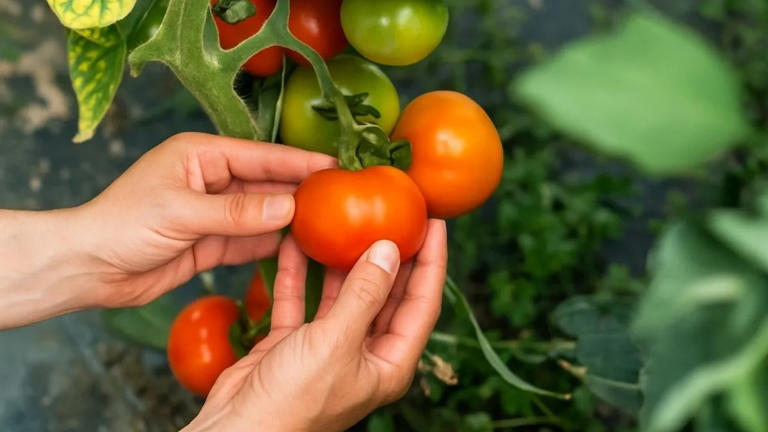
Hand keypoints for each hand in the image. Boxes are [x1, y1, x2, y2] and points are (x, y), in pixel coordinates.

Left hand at [69, 133, 333, 309]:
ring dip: (290, 220)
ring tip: (330, 223)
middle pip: (266, 185)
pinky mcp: (212, 242)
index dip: (299, 162)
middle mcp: (211, 180)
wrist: (89, 268)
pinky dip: (272, 244)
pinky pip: (250, 241)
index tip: (335, 167)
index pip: (261, 157)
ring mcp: (213, 212)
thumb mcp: (182, 212)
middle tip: (342, 198)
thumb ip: (237, 213)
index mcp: (201, 155)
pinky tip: (299, 247)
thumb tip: (290, 210)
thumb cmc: (123, 225)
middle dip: (301, 192)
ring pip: (262, 214)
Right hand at [184, 220, 446, 431]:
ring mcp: (329, 348)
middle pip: (387, 294)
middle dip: (390, 255)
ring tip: (346, 220)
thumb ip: (364, 294)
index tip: (433, 223)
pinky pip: (302, 300)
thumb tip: (389, 250)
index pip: (423, 303)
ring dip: (341, 260)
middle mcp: (364, 354)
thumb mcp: (336, 342)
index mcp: (390, 363)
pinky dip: (299, 274)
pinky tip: (296, 242)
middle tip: (395, 214)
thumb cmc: (293, 402)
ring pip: (344, 293)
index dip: (432, 262)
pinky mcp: (295, 343)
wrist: (237, 431)